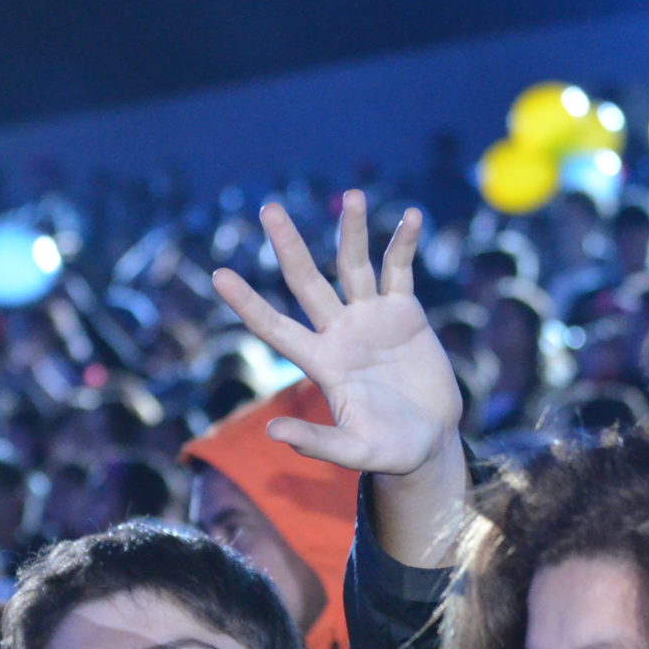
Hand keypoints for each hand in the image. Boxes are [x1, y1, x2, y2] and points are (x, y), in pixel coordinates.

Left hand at [212, 190, 461, 480]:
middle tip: (269, 208)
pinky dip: (404, 244)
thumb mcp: (354, 451)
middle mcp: (340, 332)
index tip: (218, 274)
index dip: (248, 302)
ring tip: (351, 196)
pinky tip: (410, 217)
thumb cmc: (390, 452)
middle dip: (289, 245)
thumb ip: (317, 443)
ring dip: (352, 230)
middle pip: (307, 281)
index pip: (274, 326)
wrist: (430, 443)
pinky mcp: (405, 313)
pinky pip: (400, 270)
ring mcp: (372, 318)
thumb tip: (272, 434)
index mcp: (321, 362)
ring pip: (355, 264)